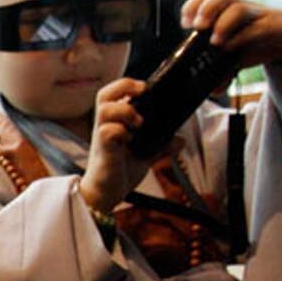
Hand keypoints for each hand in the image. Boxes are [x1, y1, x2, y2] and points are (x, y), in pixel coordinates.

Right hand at [78, 79, 164, 212]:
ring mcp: (102, 137)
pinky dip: (121, 132)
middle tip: (142, 93)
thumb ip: (161, 146)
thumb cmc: (118, 172)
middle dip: (124, 88)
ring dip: (125, 111)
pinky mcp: (104, 150)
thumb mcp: (145, 156)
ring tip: (138, 123)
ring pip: (104, 109)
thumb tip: (179, 139)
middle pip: (104, 95)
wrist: (105, 194)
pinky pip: (107, 132)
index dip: (127, 86)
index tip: (145, 88)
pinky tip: (130, 141)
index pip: (113, 94)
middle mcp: (105, 126)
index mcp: (113, 123)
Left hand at [182, 0, 281, 68]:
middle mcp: (240, 9)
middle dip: (205, 10)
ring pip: (238, 6)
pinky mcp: (275, 24)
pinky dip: (243, 37)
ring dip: (222, 23)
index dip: (192, 7)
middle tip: (197, 28)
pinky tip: (233, 48)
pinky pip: (259, 26)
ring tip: (215, 42)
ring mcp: (258, 15)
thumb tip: (214, 90)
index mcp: (225, 12)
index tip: (185, 24)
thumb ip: (225, 71)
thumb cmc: (257, 42)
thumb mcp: (237, 56)